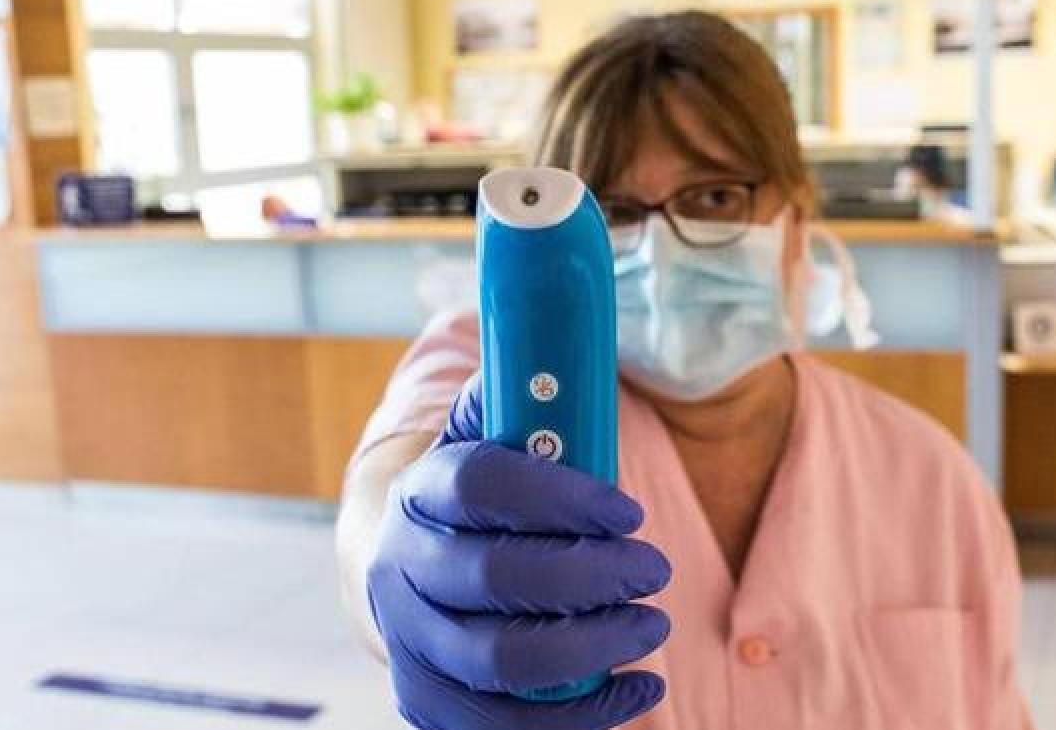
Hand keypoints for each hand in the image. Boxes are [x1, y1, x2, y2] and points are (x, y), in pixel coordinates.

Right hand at [367, 375, 671, 729]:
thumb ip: (528, 401)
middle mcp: (400, 565)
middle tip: (655, 570)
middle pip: (493, 579)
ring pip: (498, 660)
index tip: (630, 513)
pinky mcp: (428, 698)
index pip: (480, 486)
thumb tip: (570, 363)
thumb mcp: (494, 434)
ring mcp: (409, 639)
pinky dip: (578, 717)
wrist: (415, 562)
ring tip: (652, 627)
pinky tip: (637, 688)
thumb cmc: (482, 496)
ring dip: (591, 648)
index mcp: (420, 489)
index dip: (560, 498)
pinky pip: (501, 725)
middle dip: (590, 577)